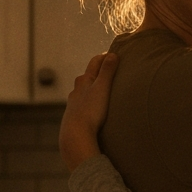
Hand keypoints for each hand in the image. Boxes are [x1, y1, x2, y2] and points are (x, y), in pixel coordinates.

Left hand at [59, 52, 118, 172]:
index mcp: (84, 80)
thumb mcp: (102, 88)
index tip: (116, 56)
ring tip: (105, 92)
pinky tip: (95, 110)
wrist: (76, 136)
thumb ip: (108, 71)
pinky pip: (84, 105)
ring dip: (94, 89)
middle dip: (100, 72)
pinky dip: (91, 103)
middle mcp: (77, 90)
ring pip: (85, 92)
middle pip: (89, 76)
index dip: (106, 57)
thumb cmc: (90, 111)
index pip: (95, 62)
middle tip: (113, 72)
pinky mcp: (75, 117)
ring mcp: (74, 104)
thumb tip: (113, 55)